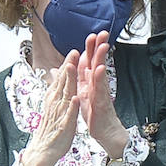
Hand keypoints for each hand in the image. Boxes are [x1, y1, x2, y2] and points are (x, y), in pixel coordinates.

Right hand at [20, 52, 80, 165]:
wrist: (45, 149)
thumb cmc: (53, 127)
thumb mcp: (55, 105)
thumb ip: (57, 89)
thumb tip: (58, 75)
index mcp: (55, 98)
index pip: (63, 78)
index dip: (68, 64)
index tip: (74, 50)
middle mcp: (56, 103)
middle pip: (63, 82)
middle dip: (68, 67)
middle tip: (73, 51)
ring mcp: (59, 114)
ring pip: (64, 94)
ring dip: (67, 81)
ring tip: (71, 67)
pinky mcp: (64, 126)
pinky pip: (68, 115)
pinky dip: (71, 106)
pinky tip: (74, 98)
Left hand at [78, 31, 127, 158]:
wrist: (105, 132)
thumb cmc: (93, 113)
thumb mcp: (79, 94)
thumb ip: (72, 79)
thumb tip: (61, 67)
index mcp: (88, 81)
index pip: (88, 61)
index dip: (89, 48)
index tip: (92, 35)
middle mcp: (95, 84)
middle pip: (96, 62)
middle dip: (98, 47)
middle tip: (102, 33)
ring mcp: (99, 92)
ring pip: (100, 73)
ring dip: (101, 59)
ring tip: (103, 46)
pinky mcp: (101, 102)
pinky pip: (100, 89)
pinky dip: (99, 78)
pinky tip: (99, 69)